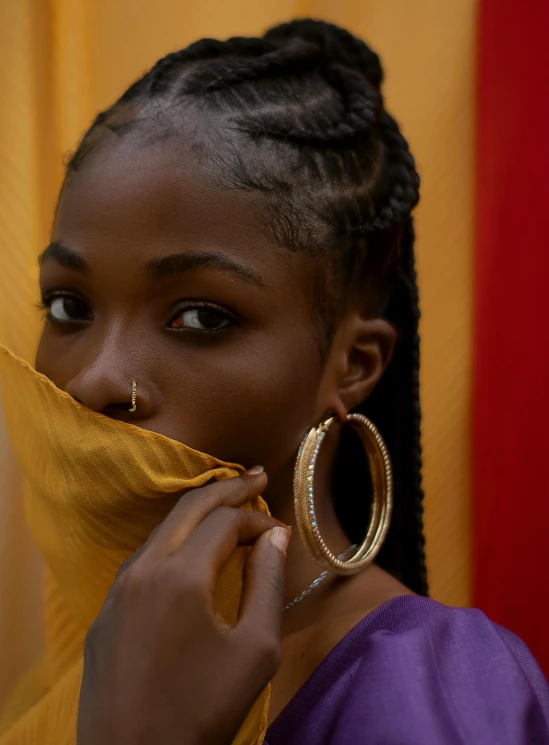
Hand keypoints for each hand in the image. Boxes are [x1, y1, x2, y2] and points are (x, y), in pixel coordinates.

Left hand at [77, 469, 289, 744]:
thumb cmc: (203, 709)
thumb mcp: (255, 650)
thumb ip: (267, 583)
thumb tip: (275, 535)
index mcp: (180, 575)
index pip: (224, 521)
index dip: (256, 517)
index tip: (280, 530)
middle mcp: (143, 569)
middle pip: (188, 508)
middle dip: (225, 489)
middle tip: (255, 476)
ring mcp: (118, 589)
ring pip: (162, 530)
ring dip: (196, 514)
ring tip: (227, 508)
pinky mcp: (105, 611)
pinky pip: (144, 559)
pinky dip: (174, 542)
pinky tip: (190, 553)